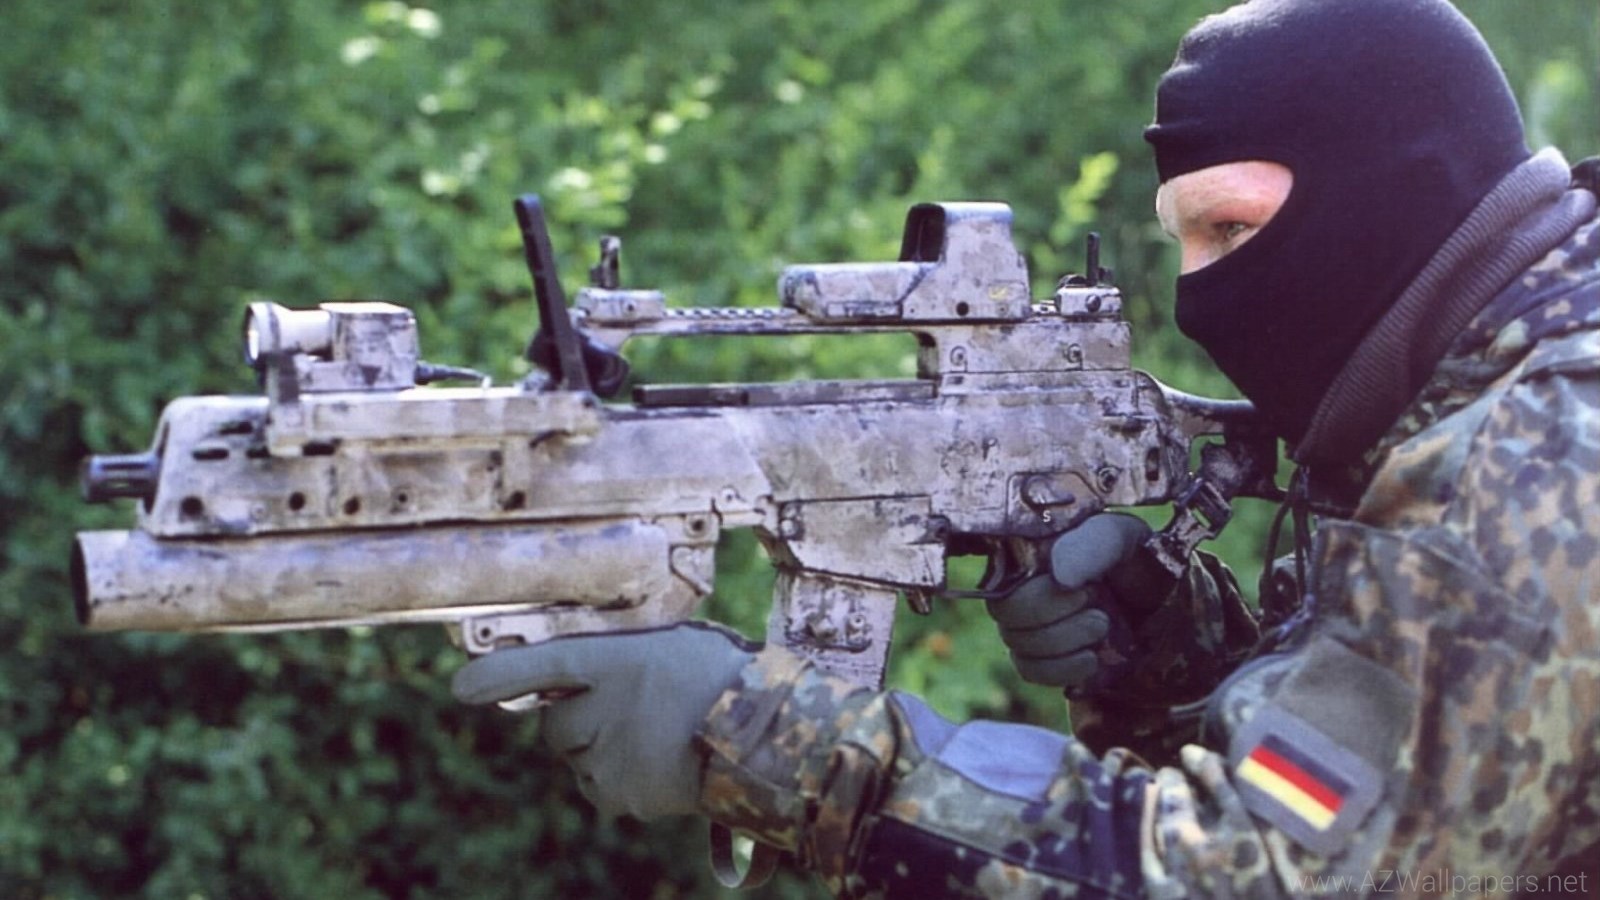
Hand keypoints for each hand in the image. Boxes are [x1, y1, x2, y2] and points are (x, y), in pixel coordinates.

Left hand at [452, 622, 755, 820]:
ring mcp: (610, 751)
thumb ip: (624, 661)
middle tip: (622, 716)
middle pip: (557, 723)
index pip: (546, 661)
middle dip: (576, 722)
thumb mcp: (675, 648)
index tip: (461, 686)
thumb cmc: (727, 680)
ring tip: (652, 741)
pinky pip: (599, 790)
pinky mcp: (621, 791)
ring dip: (598, 753)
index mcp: (620, 658)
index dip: (500, 674)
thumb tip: (579, 680)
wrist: (767, 735)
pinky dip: (618, 783)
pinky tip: (657, 768)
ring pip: (577, 760)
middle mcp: (606, 703)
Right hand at [985, 513, 1171, 691]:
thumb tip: (1060, 578)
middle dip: (1055, 621)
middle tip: (1098, 612)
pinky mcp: (1041, 658)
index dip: (1038, 596)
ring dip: (1065, 644)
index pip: (1002, 581)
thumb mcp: (1120, 538)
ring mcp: (1025, 624)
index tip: (1085, 591)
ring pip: (1018, 646)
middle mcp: (1016, 587)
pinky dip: (1062, 670)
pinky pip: (1031, 671)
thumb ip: (1091, 546)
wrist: (1158, 597)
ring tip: (1103, 628)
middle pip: (1005, 616)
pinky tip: (1091, 660)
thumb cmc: (1132, 557)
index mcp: (1026, 552)